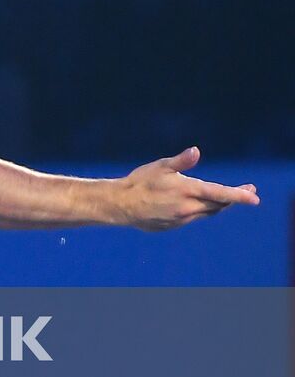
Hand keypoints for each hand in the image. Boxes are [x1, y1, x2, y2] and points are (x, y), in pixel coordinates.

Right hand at [116, 146, 258, 231]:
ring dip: (219, 205)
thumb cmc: (140, 182)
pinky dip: (201, 210)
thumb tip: (196, 151)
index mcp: (187, 190)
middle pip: (219, 205)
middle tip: (247, 191)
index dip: (239, 195)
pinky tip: (196, 204)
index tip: (255, 197)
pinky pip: (194, 218)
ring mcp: (182, 219)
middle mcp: (188, 207)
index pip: (220, 194)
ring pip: (208, 213)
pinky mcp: (175, 226)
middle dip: (234, 198)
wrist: (121, 205)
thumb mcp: (160, 166)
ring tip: (226, 198)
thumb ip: (181, 161)